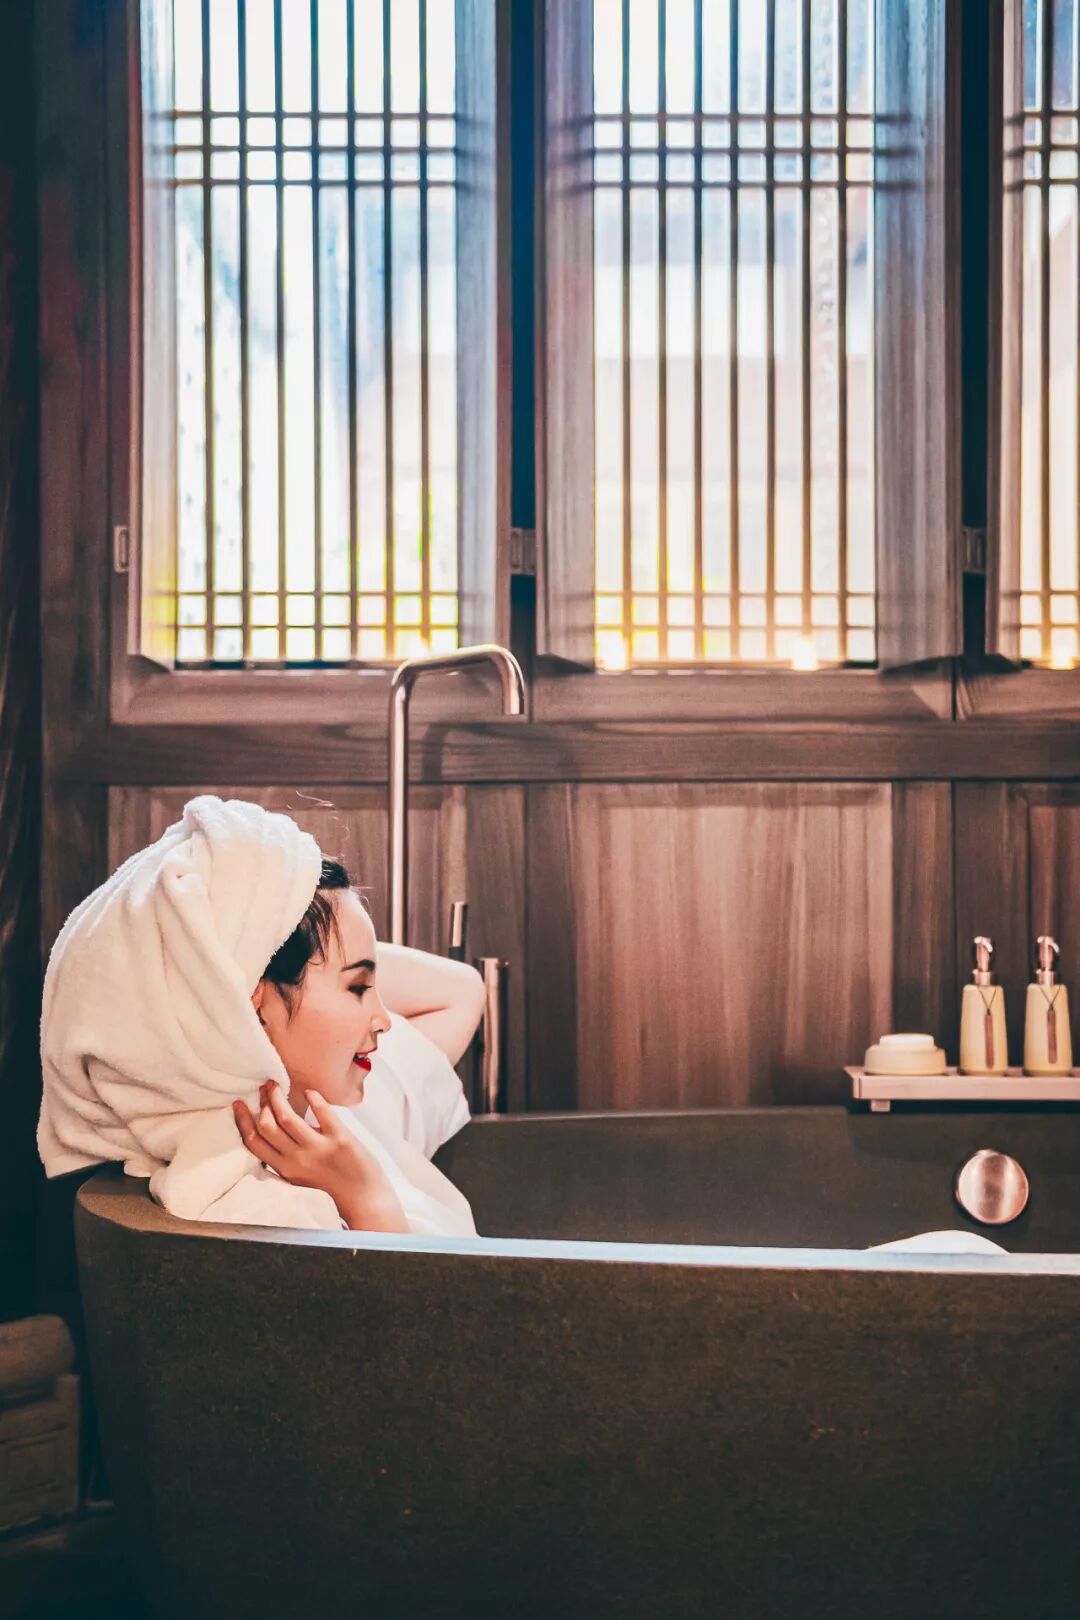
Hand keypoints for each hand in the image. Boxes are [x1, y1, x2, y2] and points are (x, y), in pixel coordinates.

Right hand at [232, 1081, 390, 1212]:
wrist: (364, 1200)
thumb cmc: (333, 1188)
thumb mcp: (301, 1176)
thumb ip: (287, 1156)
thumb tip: (277, 1127)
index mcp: (285, 1169)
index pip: (254, 1143)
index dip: (243, 1121)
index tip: (238, 1104)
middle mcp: (297, 1160)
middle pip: (266, 1126)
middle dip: (261, 1103)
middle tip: (263, 1087)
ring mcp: (317, 1150)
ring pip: (287, 1117)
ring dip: (278, 1097)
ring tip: (276, 1085)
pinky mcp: (340, 1140)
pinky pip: (322, 1113)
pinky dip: (314, 1099)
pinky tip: (310, 1091)